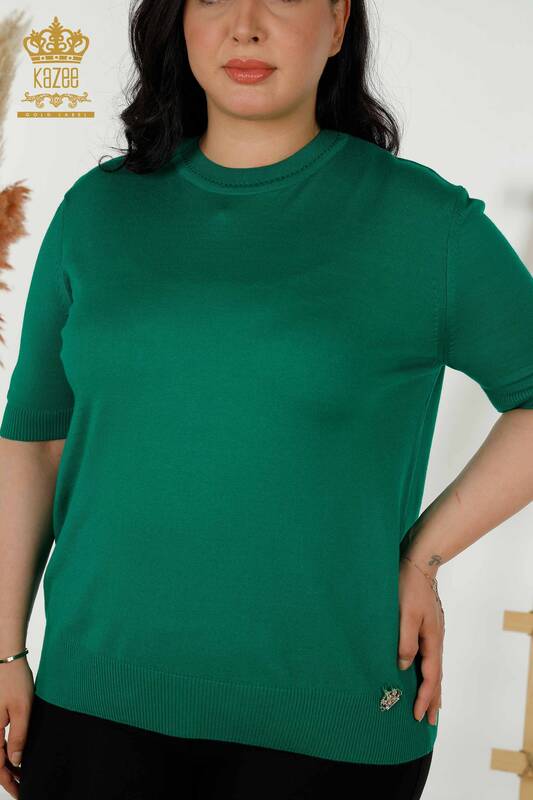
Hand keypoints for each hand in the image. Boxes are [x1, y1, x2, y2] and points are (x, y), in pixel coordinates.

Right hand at [0, 658, 34, 798]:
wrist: (7, 659)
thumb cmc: (15, 680)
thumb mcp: (23, 709)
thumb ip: (18, 737)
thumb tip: (16, 762)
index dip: (9, 782)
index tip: (21, 792)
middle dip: (8, 777)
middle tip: (22, 788)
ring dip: (7, 766)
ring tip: (22, 775)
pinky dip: (6, 752)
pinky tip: (17, 755)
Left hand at [398, 556, 443, 724]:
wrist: (418, 565)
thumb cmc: (409, 588)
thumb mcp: (405, 615)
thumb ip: (405, 641)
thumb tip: (403, 665)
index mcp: (432, 640)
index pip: (431, 676)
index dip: (425, 697)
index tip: (418, 715)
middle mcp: (435, 640)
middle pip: (436, 676)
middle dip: (433, 699)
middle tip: (429, 721)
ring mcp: (432, 635)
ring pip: (433, 668)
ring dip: (431, 688)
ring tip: (430, 705)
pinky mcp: (426, 628)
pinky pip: (428, 657)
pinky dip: (428, 672)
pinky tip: (422, 673)